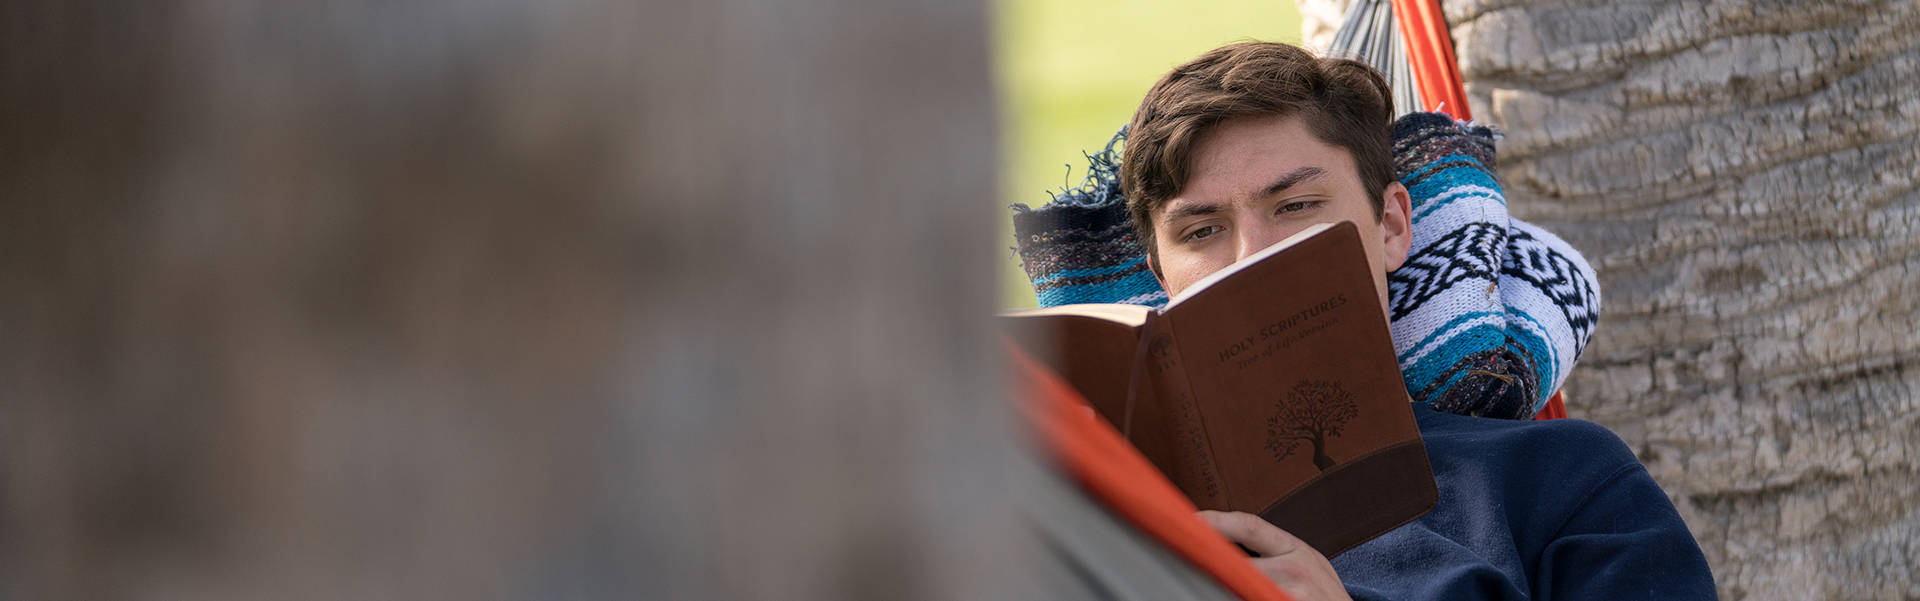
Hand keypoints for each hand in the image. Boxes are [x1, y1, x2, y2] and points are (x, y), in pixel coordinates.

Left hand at [1197, 510, 1352, 600]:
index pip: (1249, 525)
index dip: (1216, 520)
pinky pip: (1248, 597)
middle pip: (1236, 559)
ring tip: (1210, 580)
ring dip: (1224, 583)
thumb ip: (1275, 548)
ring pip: (1239, 583)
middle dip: (1213, 559)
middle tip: (1190, 557)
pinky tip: (1231, 592)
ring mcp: (1289, 593)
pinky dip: (1238, 593)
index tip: (1191, 520)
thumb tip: (1228, 539)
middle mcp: (1293, 568)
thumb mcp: (1307, 561)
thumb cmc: (1322, 592)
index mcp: (1296, 548)